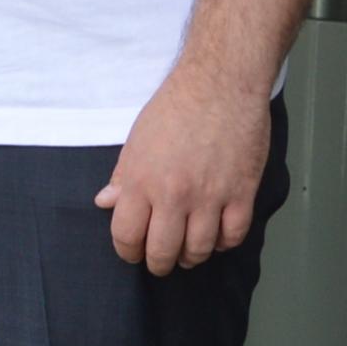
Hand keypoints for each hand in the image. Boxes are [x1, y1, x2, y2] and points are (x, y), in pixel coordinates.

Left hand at [96, 77, 272, 274]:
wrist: (221, 82)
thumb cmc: (176, 105)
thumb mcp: (137, 138)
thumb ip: (122, 176)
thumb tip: (104, 202)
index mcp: (140, 180)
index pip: (126, 236)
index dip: (127, 251)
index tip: (132, 252)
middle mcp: (173, 194)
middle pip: (162, 252)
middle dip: (158, 262)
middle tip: (161, 259)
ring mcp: (210, 196)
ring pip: (198, 250)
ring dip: (191, 257)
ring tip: (188, 251)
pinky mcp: (242, 193)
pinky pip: (232, 236)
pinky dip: (223, 243)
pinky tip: (216, 235)